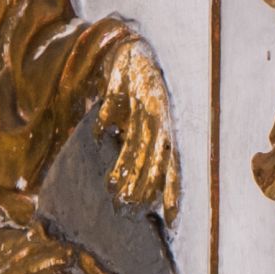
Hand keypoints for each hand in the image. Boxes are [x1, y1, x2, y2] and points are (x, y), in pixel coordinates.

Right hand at [93, 32, 178, 218]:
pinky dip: (108, 119)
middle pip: (154, 157)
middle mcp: (160, 121)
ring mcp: (143, 102)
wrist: (134, 54)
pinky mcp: (124, 85)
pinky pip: (116, 105)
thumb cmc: (142, 99)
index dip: (173, 192)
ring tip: (113, 186)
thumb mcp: (149, 127)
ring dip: (126, 163)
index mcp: (167, 132)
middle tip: (131, 208)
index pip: (174, 167)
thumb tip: (147, 193)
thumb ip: (148, 155)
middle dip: (144, 184)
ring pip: (136, 137)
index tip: (171, 219)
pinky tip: (100, 135)